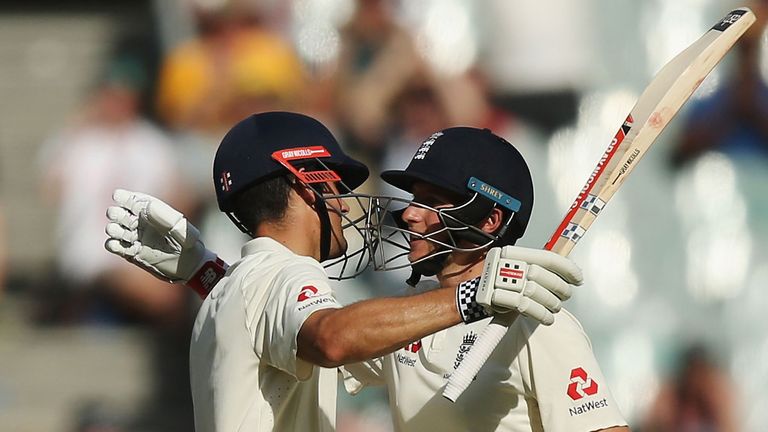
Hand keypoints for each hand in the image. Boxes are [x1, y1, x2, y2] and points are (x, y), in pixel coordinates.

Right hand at [104, 189, 225, 296]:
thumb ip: (167, 219)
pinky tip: (122, 246)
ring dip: (114, 229)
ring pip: (112, 228)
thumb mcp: (182, 230)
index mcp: (151, 210)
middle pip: (116, 212)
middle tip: (129, 222)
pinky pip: (113, 245)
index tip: (120, 198)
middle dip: (115, 214)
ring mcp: (134, 237)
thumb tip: (147, 207)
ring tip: (128, 236)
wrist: (188, 266)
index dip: (122, 197)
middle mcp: (140, 222)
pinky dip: (113, 245)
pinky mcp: (130, 252)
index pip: (130, 199)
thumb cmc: (188, 243)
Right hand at [476, 246, 582, 324]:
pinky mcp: (500, 298)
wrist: (470, 298)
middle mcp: (508, 263)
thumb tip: (566, 272)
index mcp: (514, 253)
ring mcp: (503, 280)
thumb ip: (538, 268)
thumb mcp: (516, 269)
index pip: (547, 257)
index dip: (566, 268)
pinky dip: (542, 314)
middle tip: (565, 295)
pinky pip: (529, 307)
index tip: (577, 278)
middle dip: (560, 289)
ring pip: (538, 293)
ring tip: (554, 308)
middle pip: (544, 276)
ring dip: (552, 304)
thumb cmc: (499, 285)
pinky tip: (547, 318)